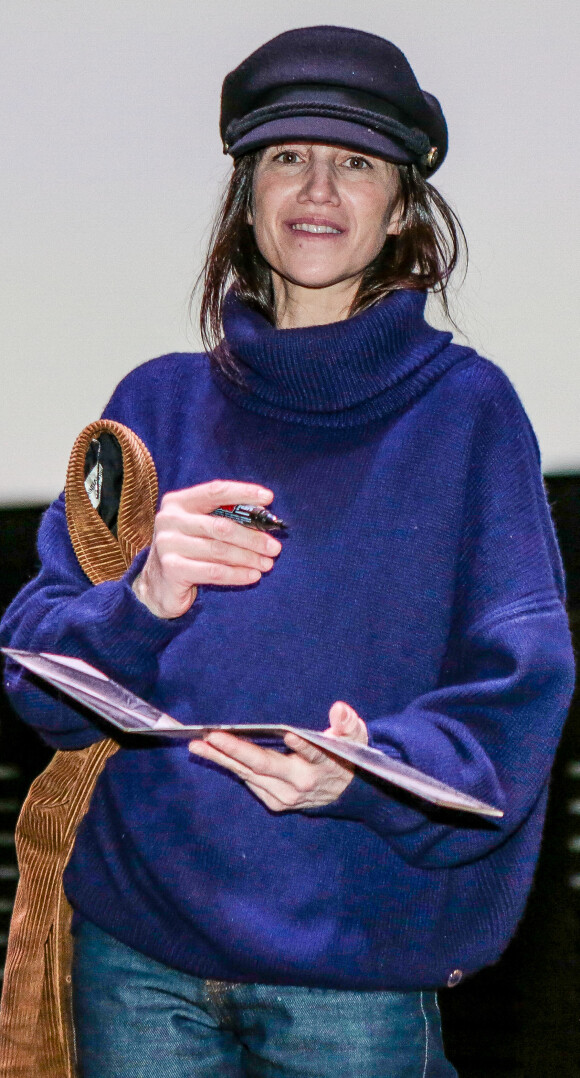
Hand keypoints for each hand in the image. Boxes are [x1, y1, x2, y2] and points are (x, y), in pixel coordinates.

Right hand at [132, 480, 281, 617]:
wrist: (157, 585)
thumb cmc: (187, 551)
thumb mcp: (200, 528)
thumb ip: (223, 518)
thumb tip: (264, 519)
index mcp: (178, 502)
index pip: (215, 490)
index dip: (243, 492)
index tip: (269, 498)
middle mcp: (170, 520)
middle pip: (221, 526)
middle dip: (253, 537)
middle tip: (275, 547)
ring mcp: (168, 544)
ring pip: (220, 550)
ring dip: (248, 558)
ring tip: (268, 564)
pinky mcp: (172, 569)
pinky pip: (213, 572)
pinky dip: (237, 574)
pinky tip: (253, 576)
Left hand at [188, 701, 367, 811]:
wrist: (346, 793)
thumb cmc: (347, 755)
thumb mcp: (355, 737)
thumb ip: (348, 723)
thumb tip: (339, 709)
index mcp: (323, 765)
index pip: (313, 754)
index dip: (302, 745)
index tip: (289, 735)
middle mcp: (301, 784)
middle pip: (265, 766)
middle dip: (236, 750)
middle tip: (211, 736)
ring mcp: (286, 797)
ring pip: (249, 774)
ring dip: (222, 759)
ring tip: (198, 744)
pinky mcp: (276, 803)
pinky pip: (249, 781)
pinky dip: (230, 766)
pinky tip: (212, 753)